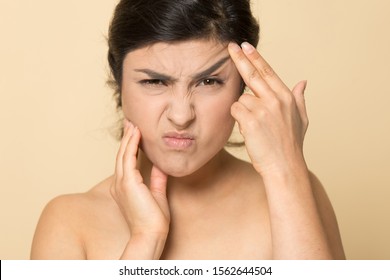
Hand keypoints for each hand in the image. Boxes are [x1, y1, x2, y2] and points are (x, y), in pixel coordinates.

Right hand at [110, 120, 169, 237]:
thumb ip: (157, 178)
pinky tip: (136, 133)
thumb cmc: (154, 219)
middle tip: (131, 121)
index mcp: (124, 186)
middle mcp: (120, 183)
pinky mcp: (128, 183)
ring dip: (128, 137)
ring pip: (124, 154)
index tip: (135, 132)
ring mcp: (122, 183)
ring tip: (133, 123)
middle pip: (122, 154)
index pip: (126, 161)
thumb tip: (161, 164)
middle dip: (127, 137)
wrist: (151, 233)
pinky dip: (132, 144)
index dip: (130, 145)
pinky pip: (129, 158)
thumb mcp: (157, 193)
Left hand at [229, 42, 308, 175]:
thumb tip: (303, 82)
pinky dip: (238, 119)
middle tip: (231, 47)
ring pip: (241, 99)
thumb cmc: (291, 145)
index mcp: (286, 97)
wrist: (284, 167)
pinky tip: (248, 130)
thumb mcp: (301, 120)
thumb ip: (299, 99)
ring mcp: (263, 109)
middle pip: (252, 74)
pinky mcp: (251, 120)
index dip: (256, 58)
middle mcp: (275, 99)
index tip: (246, 46)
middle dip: (240, 59)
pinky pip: (235, 110)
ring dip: (243, 111)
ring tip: (254, 127)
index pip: (268, 72)